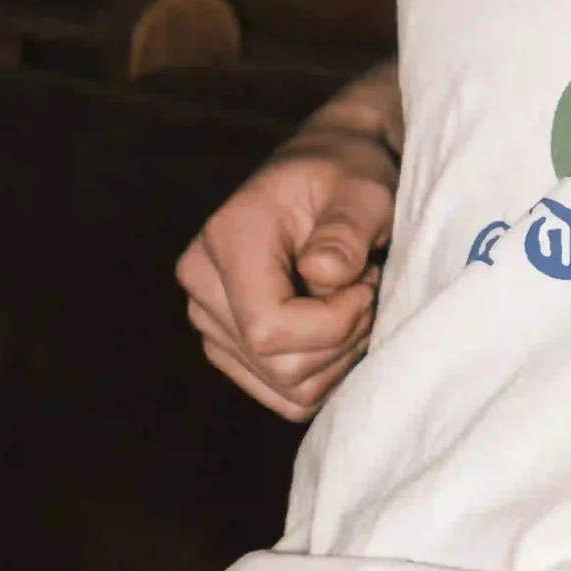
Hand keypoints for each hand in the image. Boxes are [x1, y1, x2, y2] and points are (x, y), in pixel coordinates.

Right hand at [178, 87, 398, 420]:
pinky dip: (324, 373)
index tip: (368, 284)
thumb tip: (324, 275)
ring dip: (338, 357)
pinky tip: (338, 325)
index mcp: (226, 239)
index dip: (333, 323)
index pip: (268, 328)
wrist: (327, 174)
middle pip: (280, 366)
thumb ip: (347, 229)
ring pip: (286, 389)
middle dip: (343, 339)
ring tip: (351, 299)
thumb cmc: (347, 175)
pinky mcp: (228, 347)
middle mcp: (202, 285)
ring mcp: (209, 320)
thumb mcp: (363, 189)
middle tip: (366, 288)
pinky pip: (285, 397)